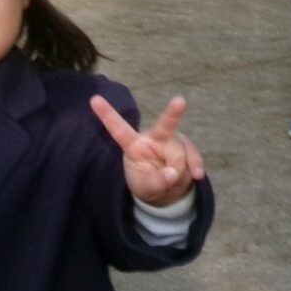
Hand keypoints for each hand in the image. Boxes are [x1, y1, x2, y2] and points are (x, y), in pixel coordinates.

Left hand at [91, 93, 206, 206]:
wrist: (167, 191)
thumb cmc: (148, 183)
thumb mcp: (146, 188)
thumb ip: (156, 182)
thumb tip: (173, 174)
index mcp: (134, 145)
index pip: (119, 129)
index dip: (107, 115)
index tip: (94, 99)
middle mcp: (154, 137)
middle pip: (165, 126)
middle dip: (173, 113)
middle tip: (180, 101)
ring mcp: (173, 140)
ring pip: (180, 152)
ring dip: (180, 169)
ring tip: (173, 181)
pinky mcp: (187, 147)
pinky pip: (193, 156)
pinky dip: (195, 166)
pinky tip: (196, 175)